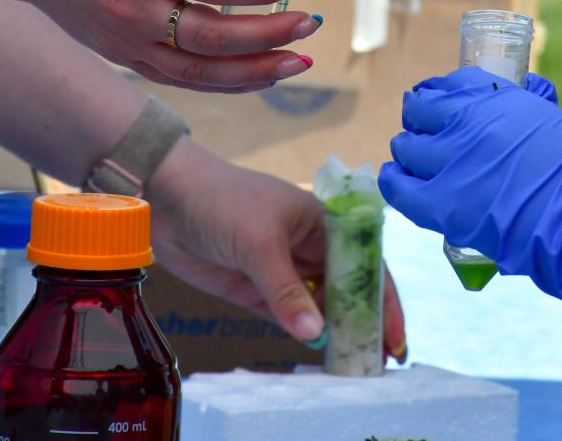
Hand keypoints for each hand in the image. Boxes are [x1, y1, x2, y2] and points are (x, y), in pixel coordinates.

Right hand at [17, 0, 319, 91]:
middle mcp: (132, 7)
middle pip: (212, 37)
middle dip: (270, 35)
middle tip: (309, 26)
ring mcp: (124, 39)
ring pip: (199, 71)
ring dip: (255, 71)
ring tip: (298, 63)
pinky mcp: (122, 56)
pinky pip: (180, 77)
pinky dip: (224, 80)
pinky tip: (259, 73)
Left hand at [149, 142, 407, 362]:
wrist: (166, 197)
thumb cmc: (222, 200)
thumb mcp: (260, 243)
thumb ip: (287, 292)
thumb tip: (317, 334)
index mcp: (323, 222)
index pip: (365, 263)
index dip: (385, 299)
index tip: (395, 333)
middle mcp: (310, 246)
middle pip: (347, 289)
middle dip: (365, 321)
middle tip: (380, 360)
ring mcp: (283, 269)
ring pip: (319, 306)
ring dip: (336, 332)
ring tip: (354, 363)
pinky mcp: (256, 288)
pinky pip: (288, 315)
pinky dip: (303, 334)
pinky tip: (318, 352)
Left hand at [380, 67, 561, 365]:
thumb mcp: (555, 119)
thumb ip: (531, 106)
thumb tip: (531, 90)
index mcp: (496, 98)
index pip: (448, 85)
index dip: (439, 96)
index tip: (439, 105)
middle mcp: (467, 122)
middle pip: (418, 110)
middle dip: (420, 121)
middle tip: (427, 136)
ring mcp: (451, 162)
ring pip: (405, 146)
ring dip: (409, 152)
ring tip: (416, 162)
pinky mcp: (443, 205)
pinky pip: (399, 187)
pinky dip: (395, 181)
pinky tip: (398, 180)